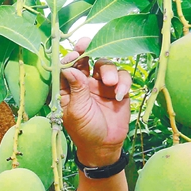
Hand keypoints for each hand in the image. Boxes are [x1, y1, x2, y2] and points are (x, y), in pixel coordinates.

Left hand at [60, 38, 131, 166]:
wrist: (105, 146)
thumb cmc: (84, 130)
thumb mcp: (77, 110)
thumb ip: (76, 89)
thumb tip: (69, 67)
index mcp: (69, 87)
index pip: (67, 66)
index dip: (69, 57)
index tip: (74, 54)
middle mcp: (85, 82)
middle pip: (86, 58)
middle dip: (87, 49)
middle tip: (87, 43)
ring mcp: (102, 84)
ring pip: (105, 64)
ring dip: (108, 70)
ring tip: (109, 83)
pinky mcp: (118, 89)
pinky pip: (122, 76)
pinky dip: (122, 82)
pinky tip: (119, 95)